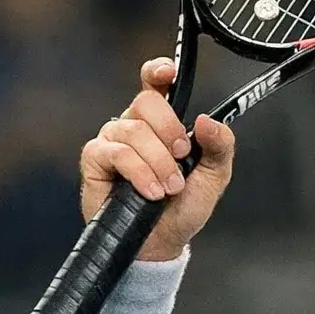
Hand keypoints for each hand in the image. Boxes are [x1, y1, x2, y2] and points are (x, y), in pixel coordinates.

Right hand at [79, 58, 236, 261]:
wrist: (162, 242)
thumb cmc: (183, 208)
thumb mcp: (214, 176)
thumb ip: (219, 146)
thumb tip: (206, 122)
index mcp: (162, 123)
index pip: (154, 85)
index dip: (158, 71)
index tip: (168, 71)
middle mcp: (135, 126)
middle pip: (146, 102)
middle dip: (170, 130)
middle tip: (182, 157)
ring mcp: (112, 141)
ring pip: (134, 130)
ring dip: (159, 162)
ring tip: (169, 188)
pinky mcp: (95, 160)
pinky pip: (116, 152)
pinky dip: (139, 172)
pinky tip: (151, 192)